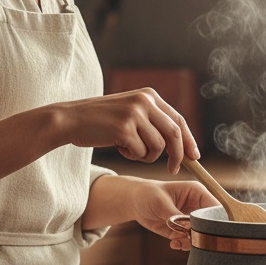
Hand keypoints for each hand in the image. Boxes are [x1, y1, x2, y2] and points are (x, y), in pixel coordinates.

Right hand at [55, 88, 199, 173]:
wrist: (71, 119)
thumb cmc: (101, 121)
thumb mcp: (131, 112)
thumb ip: (153, 121)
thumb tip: (180, 144)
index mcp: (149, 95)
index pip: (178, 119)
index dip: (188, 140)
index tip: (194, 157)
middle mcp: (145, 101)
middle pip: (174, 133)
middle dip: (178, 155)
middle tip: (174, 169)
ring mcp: (134, 114)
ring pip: (158, 147)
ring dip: (146, 156)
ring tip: (129, 149)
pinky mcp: (124, 128)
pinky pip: (140, 153)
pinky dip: (132, 156)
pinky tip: (118, 147)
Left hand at [131, 179, 218, 249]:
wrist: (135, 202)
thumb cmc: (149, 194)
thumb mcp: (162, 203)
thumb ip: (177, 217)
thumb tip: (188, 231)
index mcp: (198, 193)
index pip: (216, 208)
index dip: (216, 221)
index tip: (207, 232)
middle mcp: (198, 206)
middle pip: (211, 224)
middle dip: (202, 234)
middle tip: (189, 239)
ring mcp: (191, 219)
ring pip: (201, 235)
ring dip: (191, 242)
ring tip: (177, 242)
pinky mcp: (183, 230)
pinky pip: (189, 241)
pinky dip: (183, 245)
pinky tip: (173, 243)